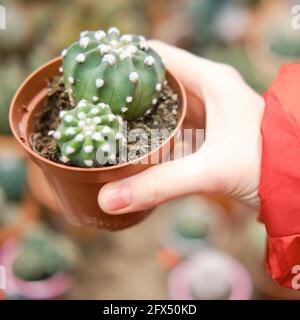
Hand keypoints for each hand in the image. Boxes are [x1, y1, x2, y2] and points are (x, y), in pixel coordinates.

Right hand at [98, 41, 264, 213]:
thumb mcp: (210, 171)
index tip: (98, 72)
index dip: (126, 60)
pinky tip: (135, 140)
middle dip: (127, 89)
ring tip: (107, 118)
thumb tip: (108, 199)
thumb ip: (160, 184)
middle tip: (95, 100)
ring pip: (165, 102)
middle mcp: (208, 90)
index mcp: (211, 81)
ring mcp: (208, 111)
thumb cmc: (264, 164)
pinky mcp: (207, 131)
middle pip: (158, 80)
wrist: (292, 184)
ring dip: (140, 110)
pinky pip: (173, 123)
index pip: (160, 56)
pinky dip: (153, 130)